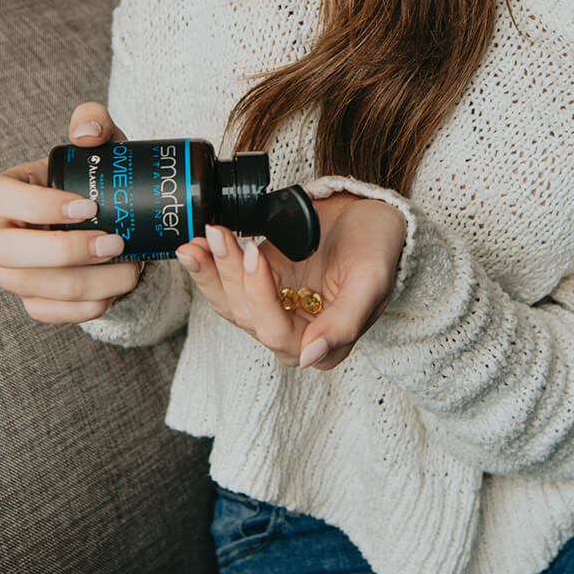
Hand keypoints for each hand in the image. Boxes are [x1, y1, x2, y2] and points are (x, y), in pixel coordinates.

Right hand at [0, 103, 142, 323]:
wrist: (125, 225)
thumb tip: (86, 132)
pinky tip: (116, 286)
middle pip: (3, 250)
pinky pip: (50, 313)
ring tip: (130, 265)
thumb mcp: (107, 147)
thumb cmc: (104, 182)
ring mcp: (16, 272)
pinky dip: (88, 305)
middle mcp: (4, 234)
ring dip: (87, 281)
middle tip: (114, 242)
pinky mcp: (36, 302)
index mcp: (11, 192)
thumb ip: (95, 122)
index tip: (87, 206)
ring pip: (30, 287)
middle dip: (61, 250)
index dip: (33, 205)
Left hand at [175, 191, 405, 368]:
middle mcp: (294, 334)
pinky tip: (195, 248)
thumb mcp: (372, 282)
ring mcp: (274, 308)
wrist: (371, 216)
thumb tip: (309, 357)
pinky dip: (208, 268)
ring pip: (230, 303)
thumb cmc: (378, 247)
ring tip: (195, 244)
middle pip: (248, 315)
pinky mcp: (259, 286)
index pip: (278, 332)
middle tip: (218, 234)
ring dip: (210, 273)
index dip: (261, 296)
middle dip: (229, 274)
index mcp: (324, 344)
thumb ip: (345, 322)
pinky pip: (226, 286)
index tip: (255, 255)